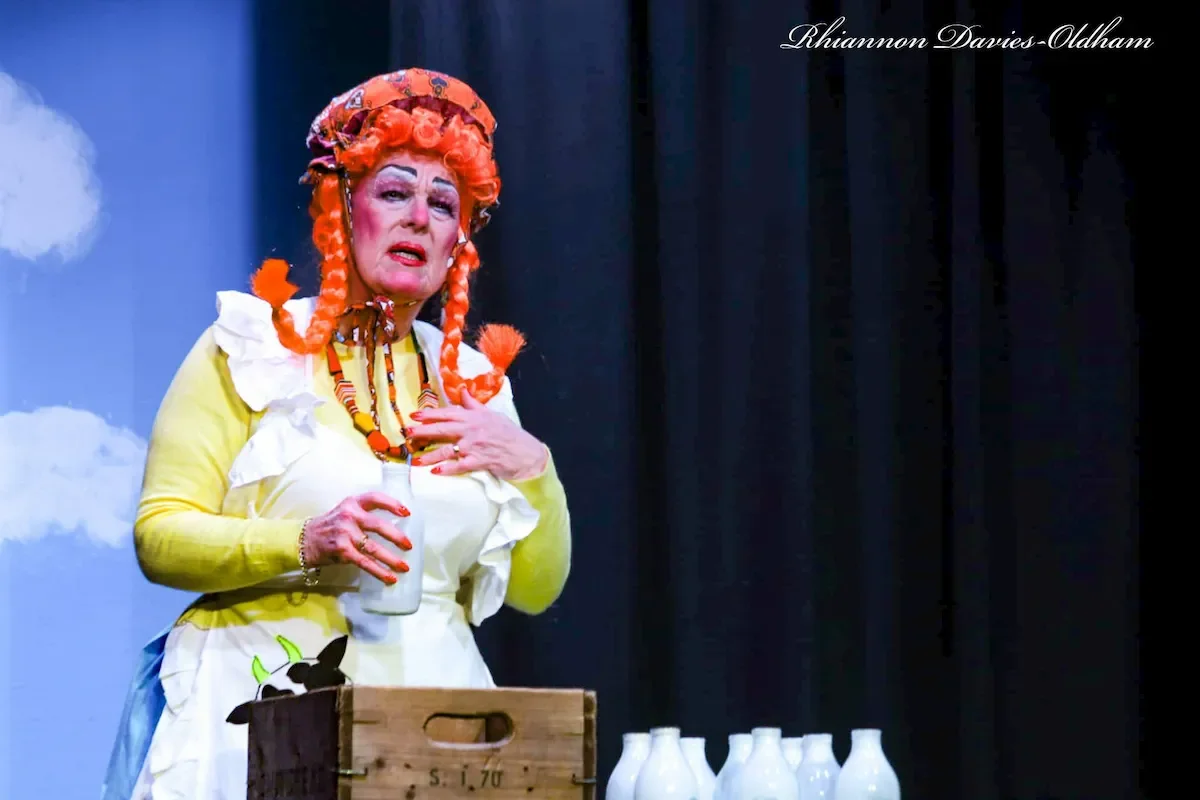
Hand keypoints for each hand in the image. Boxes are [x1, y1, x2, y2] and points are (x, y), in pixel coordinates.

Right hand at [302, 492, 412, 584]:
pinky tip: (390, 578)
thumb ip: (364, 515)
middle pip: (378, 525)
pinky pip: (365, 562)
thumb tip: (394, 528)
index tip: (406, 513)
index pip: (375, 498)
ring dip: (391, 559)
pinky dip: (379, 571)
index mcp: (352, 503)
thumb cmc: (330, 527)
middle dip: (396, 537)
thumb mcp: (345, 512)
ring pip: (374, 547)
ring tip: (404, 567)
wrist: (304, 540)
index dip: (392, 504)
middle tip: (408, 546)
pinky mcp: (342, 550)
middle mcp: (349, 515)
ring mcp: (345, 533)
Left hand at [408, 389, 548, 480]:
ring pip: (447, 450)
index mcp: (474, 416)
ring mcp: (474, 446)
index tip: (414, 415)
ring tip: (416, 460)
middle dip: (423, 431)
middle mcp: (471, 429)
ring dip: (429, 456)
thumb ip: (473, 404)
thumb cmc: (509, 434)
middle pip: (442, 429)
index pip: (448, 412)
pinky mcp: (479, 461)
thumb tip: (462, 391)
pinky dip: (447, 469)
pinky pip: (459, 466)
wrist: (526, 453)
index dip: (430, 414)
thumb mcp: (492, 414)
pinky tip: (435, 472)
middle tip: (408, 434)